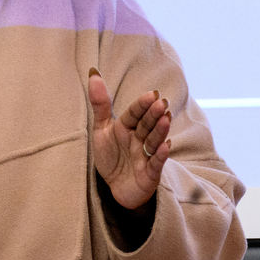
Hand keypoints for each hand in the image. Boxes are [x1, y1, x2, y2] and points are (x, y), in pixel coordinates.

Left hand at [88, 68, 169, 211]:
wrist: (116, 186)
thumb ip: (99, 103)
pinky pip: (156, 164)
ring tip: (165, 119)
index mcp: (127, 128)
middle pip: (146, 125)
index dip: (141, 105)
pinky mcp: (150, 174)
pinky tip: (165, 146)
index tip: (151, 94)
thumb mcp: (101, 129)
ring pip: (153, 142)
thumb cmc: (111, 156)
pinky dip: (160, 155)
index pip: (134, 114)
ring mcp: (146, 156)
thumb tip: (93, 72)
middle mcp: (139, 140)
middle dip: (153, 115)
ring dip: (159, 131)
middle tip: (161, 103)